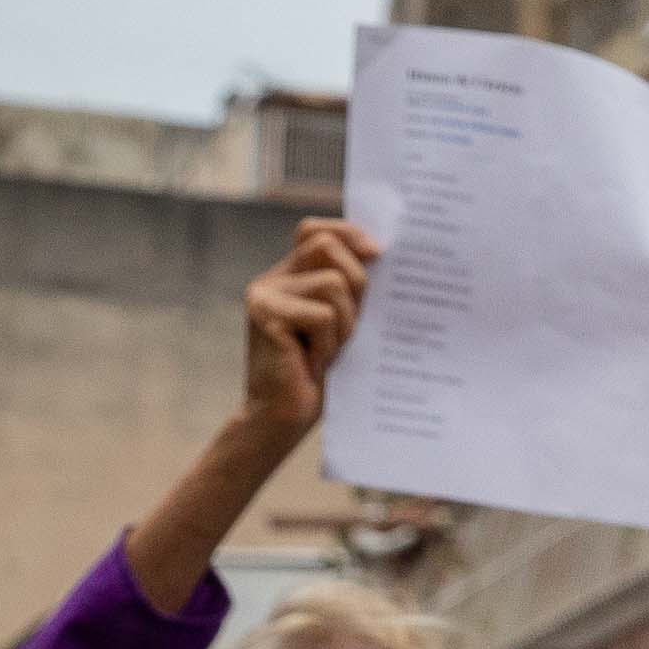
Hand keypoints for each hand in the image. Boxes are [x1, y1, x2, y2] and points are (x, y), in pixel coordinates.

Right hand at [240, 219, 381, 440]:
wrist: (285, 416)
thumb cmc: (323, 373)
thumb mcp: (345, 324)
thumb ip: (353, 290)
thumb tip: (383, 254)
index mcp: (292, 276)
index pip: (315, 231)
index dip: (348, 232)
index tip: (378, 253)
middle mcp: (273, 279)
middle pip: (328, 249)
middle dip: (357, 284)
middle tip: (352, 326)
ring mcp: (264, 295)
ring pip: (333, 284)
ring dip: (346, 324)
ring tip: (331, 351)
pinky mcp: (264, 315)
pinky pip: (322, 315)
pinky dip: (330, 343)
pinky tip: (315, 363)